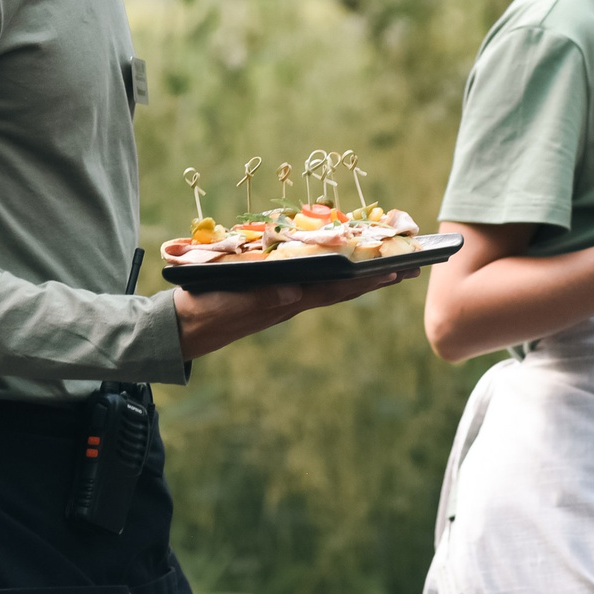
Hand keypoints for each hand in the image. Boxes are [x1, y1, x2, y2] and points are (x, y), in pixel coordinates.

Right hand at [175, 269, 420, 360]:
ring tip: (390, 266)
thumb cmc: (202, 312)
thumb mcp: (228, 304)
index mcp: (285, 301)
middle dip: (377, 276)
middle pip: (342, 288)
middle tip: (412, 265)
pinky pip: (311, 282)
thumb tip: (295, 292)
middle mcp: (291, 300)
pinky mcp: (270, 294)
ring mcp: (282, 298)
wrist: (181, 328)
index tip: (398, 269)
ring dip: (362, 277)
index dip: (367, 278)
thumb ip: (259, 299)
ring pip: (331, 286)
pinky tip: (343, 268)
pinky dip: (334, 274)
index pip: (335, 288)